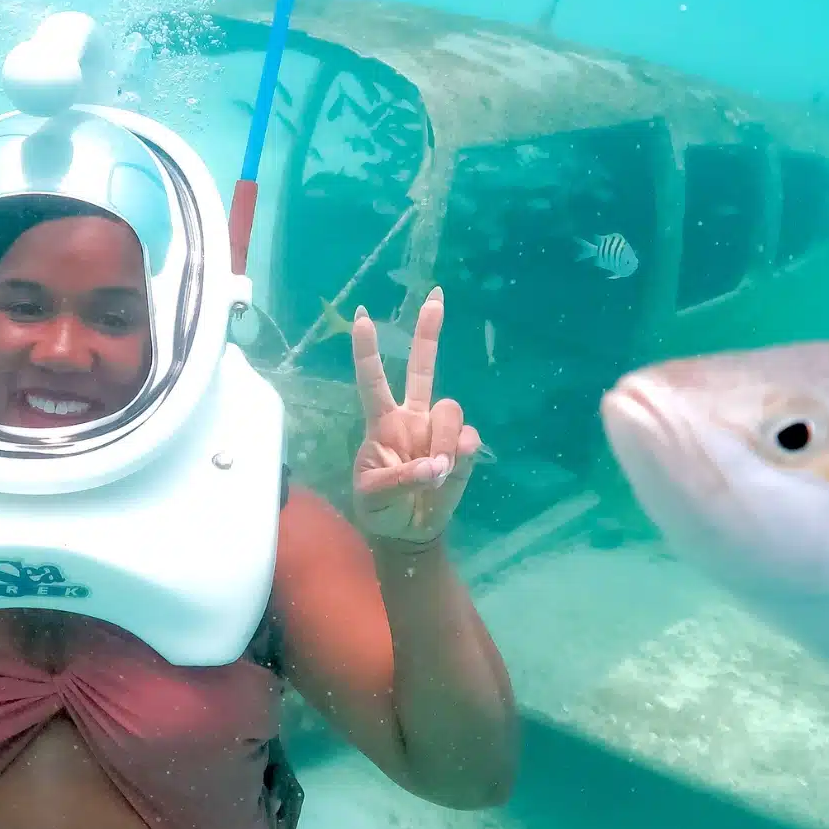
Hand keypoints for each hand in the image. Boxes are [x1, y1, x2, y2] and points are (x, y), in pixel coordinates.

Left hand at [349, 287, 481, 545]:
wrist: (410, 533)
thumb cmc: (381, 509)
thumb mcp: (376, 496)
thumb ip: (403, 478)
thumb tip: (437, 464)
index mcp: (381, 422)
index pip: (372, 380)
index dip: (367, 351)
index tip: (360, 316)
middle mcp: (411, 417)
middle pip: (423, 368)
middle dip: (429, 333)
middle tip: (436, 295)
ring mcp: (437, 430)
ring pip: (450, 411)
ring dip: (443, 441)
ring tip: (434, 473)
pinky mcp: (461, 448)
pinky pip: (468, 438)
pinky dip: (460, 456)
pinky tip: (449, 472)